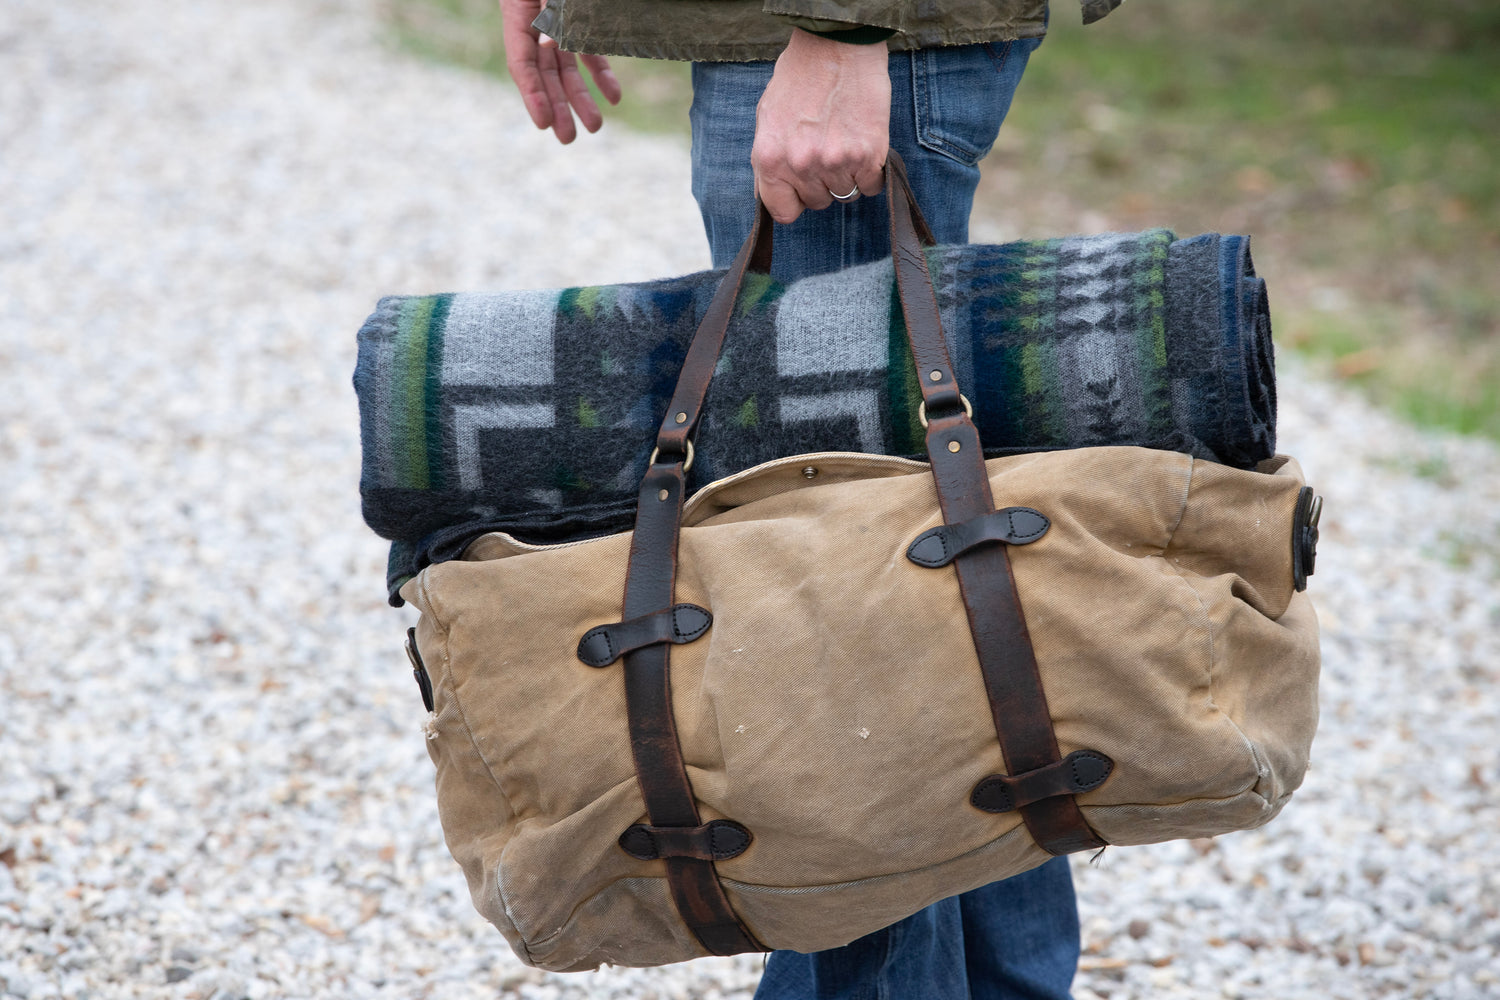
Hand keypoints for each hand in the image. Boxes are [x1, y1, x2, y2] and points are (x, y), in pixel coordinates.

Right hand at [499, 0, 620, 143]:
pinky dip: (602, 74)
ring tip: (594, 126)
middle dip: (557, 107)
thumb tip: (547, 46)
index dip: (532, 94)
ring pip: (568, 68)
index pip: (522, 63)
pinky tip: (615, 97)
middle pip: (545, 73)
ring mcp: (558, 25)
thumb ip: (550, 15)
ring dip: (581, 98)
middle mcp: (535, 25)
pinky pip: (591, 51)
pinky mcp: (581, 22)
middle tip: (568, 138)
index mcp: (517, 13)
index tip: (544, 123)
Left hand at [752, 29, 890, 223]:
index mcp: (769, 159)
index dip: (794, 201)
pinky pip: (873, 185)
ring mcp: (836, 162)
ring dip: (848, 175)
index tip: (802, 189)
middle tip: (826, 150)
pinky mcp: (868, 155)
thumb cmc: (799, 77)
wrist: (836, 45)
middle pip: (818, 203)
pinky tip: (864, 146)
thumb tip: (771, 195)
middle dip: (822, 183)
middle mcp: (801, 165)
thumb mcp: (767, 119)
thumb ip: (769, 162)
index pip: (783, 212)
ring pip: (847, 194)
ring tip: (844, 142)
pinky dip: (871, 172)